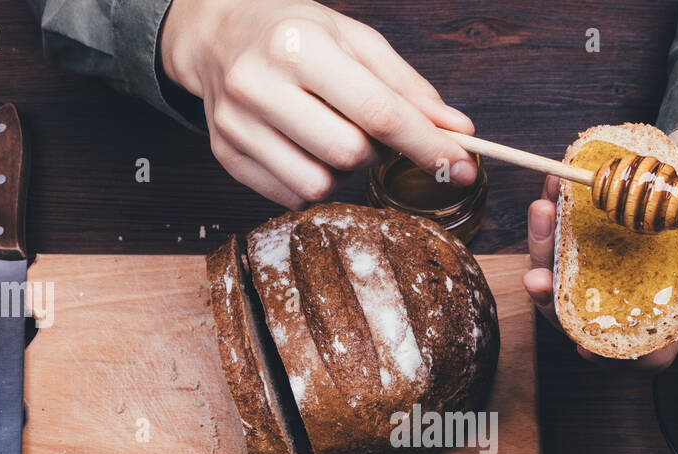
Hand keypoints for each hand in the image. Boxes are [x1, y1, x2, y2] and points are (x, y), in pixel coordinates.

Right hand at [161, 0, 477, 207]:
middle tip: (362, 126)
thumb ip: (407, 88)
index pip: (378, 112)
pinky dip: (310, 180)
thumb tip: (457, 130)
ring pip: (319, 184)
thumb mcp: (354, 40)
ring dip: (340, 170)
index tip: (462, 165)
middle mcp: (259, 84)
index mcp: (298, 45)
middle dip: (373, 150)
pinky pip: (290, 196)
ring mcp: (236, 124)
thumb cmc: (293, 33)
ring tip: (327, 133)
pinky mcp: (225, 155)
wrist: (216, 34)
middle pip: (349, 154)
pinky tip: (301, 147)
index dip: (427, 145)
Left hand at [524, 123, 677, 370]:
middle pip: (585, 313)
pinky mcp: (593, 232)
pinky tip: (551, 188)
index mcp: (673, 294)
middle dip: (554, 298)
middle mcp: (634, 285)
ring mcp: (609, 260)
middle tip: (537, 277)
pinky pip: (562, 234)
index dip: (614, 355)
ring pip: (563, 274)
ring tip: (542, 209)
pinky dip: (552, 215)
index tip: (585, 349)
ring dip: (543, 248)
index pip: (643, 346)